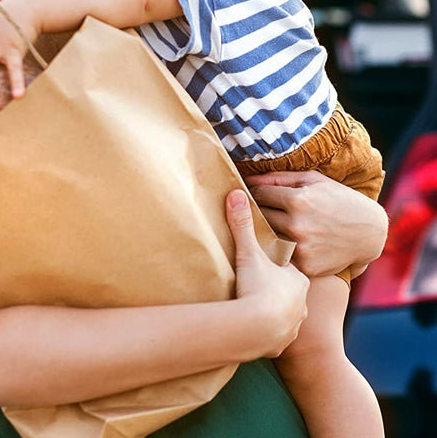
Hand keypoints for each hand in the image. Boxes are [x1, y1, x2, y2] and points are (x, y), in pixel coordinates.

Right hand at [226, 189, 309, 357]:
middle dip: (277, 288)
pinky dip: (270, 331)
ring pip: (287, 314)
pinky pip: (278, 335)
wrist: (258, 330)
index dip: (276, 264)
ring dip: (275, 311)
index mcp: (298, 278)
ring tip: (258, 307)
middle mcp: (302, 301)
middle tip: (259, 283)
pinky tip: (258, 327)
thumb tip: (236, 193)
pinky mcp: (282, 344)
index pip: (288, 267)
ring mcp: (294, 324)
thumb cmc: (258, 288)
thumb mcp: (248, 252)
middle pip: (289, 291)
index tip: (264, 263)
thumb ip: (243, 224)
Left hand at [244, 170, 388, 277]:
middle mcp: (297, 225)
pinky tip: (288, 241)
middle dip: (258, 210)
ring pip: (266, 236)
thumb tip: (248, 180)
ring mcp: (301, 248)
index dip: (254, 193)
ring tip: (274, 224)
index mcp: (298, 200)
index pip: (258, 194)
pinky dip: (281, 248)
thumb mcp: (313, 180)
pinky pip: (282, 254)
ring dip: (266, 230)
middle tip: (259, 208)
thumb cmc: (339, 199)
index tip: (254, 193)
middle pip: (259, 216)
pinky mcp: (306, 266)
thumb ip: (278, 178)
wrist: (370, 233)